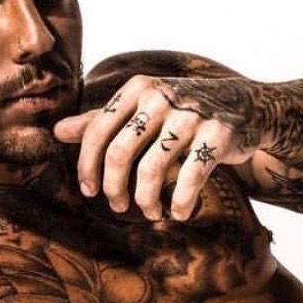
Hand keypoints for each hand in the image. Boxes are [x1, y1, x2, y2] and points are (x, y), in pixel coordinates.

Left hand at [53, 73, 261, 220]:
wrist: (245, 105)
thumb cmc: (185, 110)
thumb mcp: (143, 108)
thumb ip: (103, 119)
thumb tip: (57, 132)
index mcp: (138, 89)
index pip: (98, 131)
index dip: (87, 167)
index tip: (89, 192)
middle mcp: (161, 98)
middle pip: (120, 154)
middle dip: (115, 189)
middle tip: (119, 207)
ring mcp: (191, 115)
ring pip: (152, 170)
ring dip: (147, 201)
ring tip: (151, 214)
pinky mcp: (219, 134)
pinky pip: (189, 178)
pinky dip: (180, 202)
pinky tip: (177, 213)